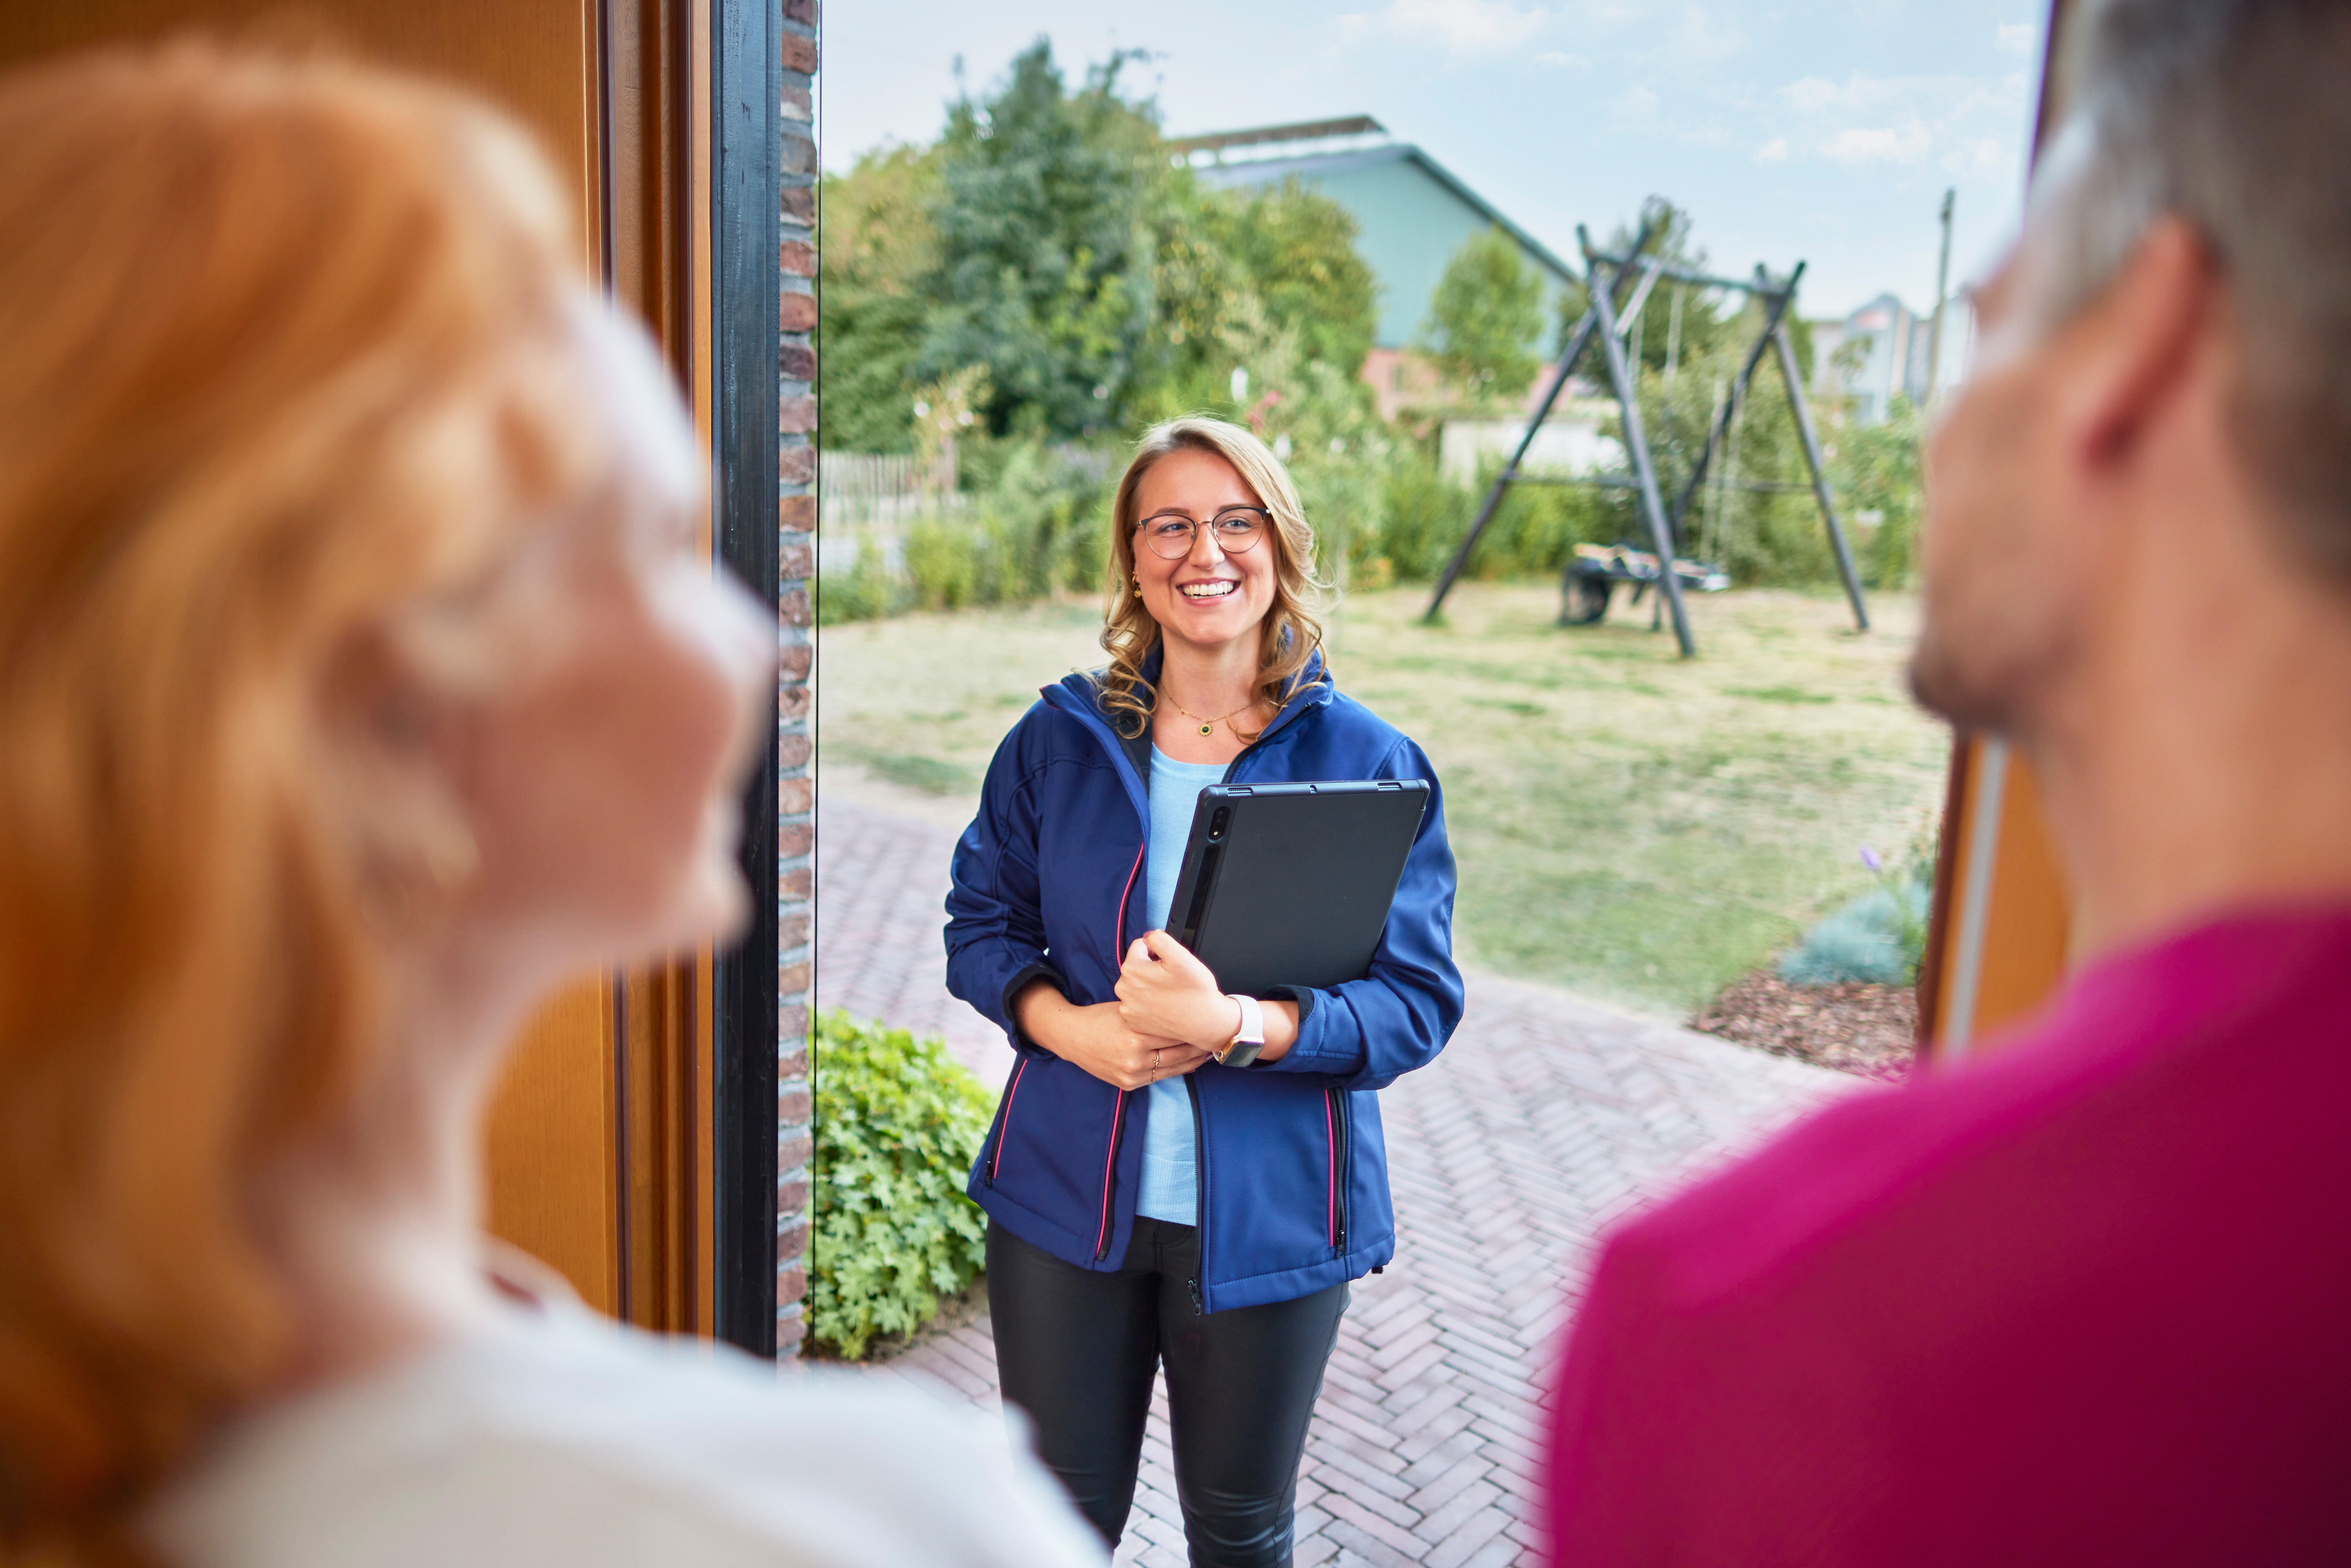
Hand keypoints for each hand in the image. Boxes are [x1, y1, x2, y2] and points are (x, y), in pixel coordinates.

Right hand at [1013, 982, 1211, 1090]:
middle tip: (1216, 1037)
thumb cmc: (1100, 1017)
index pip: (1175, 1032)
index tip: (1208, 1021)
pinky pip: (1160, 1078)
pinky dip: (1178, 1070)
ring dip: (1193, 1060)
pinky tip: (1190, 1063)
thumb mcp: (1127, 1010)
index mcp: (1136, 1034)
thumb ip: (1152, 1015)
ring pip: (1173, 1068)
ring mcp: (1132, 1073)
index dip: (1194, 1028)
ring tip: (1208, 1051)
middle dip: (1199, 1045)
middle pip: (1179, 1052)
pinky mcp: (1128, 1083)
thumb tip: (1182, 1013)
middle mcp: (1135, 1057)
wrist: (1073, 1037)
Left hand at [1116, 930, 1241, 1048]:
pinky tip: (1163, 1007)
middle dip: (1151, 969)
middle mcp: (1123, 990)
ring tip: (1168, 994)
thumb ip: (1159, 938)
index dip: (1158, 952)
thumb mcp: (1180, 955)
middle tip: (1171, 981)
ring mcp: (1127, 1009)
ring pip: (1137, 985)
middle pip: (1136, 966)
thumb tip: (1148, 937)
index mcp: (1131, 970)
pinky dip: (1148, 1003)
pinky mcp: (1133, 1022)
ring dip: (1149, 985)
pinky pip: (1138, 1004)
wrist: (1205, 1022)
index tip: (1170, 965)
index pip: (1140, 946)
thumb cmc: (1195, 990)